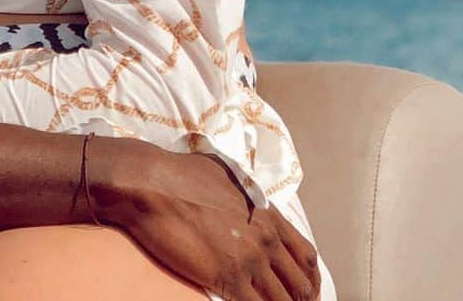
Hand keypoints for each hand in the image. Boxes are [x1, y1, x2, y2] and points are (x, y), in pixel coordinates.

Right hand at [92, 142, 319, 299]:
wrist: (152, 184)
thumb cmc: (180, 173)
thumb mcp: (225, 173)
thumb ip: (245, 193)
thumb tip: (246, 198)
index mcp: (268, 213)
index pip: (306, 256)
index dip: (310, 279)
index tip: (306, 292)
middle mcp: (265, 238)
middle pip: (300, 285)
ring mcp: (248, 260)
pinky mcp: (227, 278)